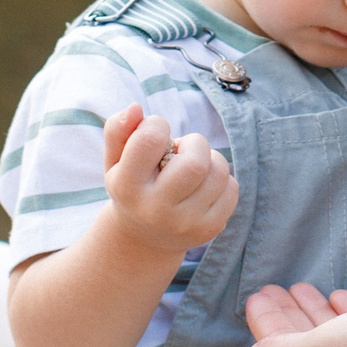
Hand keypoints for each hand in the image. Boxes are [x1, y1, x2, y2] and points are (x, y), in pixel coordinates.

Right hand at [101, 104, 237, 254]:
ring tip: (193, 167)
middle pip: (194, 162)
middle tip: (182, 151)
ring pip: (218, 172)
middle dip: (194, 143)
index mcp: (127, 187)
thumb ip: (117, 130)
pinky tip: (203, 185)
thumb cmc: (131, 186)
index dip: (157, 124)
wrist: (143, 238)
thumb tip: (135, 108)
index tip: (155, 134)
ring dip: (210, 158)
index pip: (150, 140)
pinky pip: (231, 188)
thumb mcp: (115, 161)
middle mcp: (156, 210)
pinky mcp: (209, 229)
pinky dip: (221, 178)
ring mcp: (185, 223)